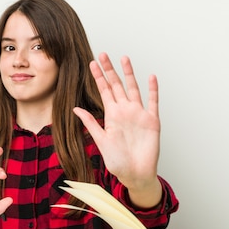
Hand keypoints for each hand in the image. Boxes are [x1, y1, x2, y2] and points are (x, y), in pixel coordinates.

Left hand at [73, 53, 161, 207]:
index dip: (98, 77)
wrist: (135, 174)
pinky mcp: (152, 121)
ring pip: (133, 89)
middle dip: (110, 70)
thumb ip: (90, 123)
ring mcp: (139, 115)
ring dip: (129, 74)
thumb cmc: (118, 161)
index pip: (104, 91)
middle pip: (117, 85)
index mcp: (111, 116)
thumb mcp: (101, 141)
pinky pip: (153, 102)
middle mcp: (125, 112)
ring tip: (124, 58)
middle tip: (103, 54)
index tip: (92, 63)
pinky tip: (151, 77)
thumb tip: (76, 108)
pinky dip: (153, 90)